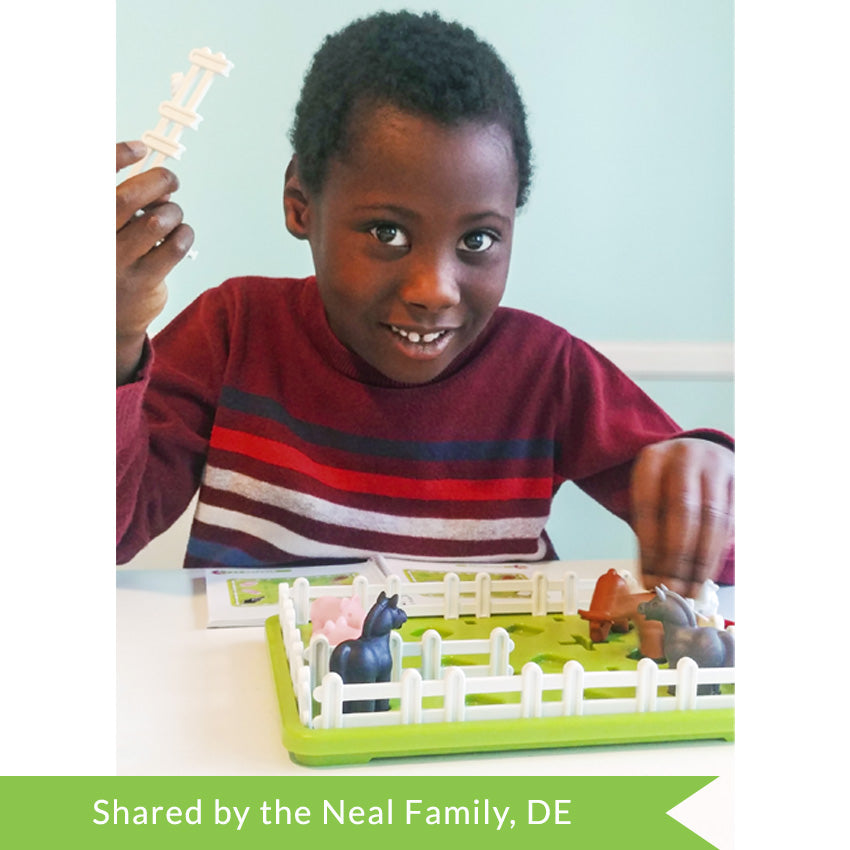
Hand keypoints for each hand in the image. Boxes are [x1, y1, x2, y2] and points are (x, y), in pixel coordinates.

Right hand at [116, 141, 194, 383]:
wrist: (108, 316)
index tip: (140, 148)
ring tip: (174, 217)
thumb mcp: (109, 230)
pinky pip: (174, 247)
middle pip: (128, 197)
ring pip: (157, 221)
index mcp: (82, 221)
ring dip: (174, 212)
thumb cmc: (111, 261)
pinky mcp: (142, 281)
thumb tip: (161, 185)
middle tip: (171, 180)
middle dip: (157, 181)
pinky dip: (184, 235)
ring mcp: (116, 262)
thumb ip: (126, 205)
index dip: (115, 157)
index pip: (93, 180)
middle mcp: (94, 240)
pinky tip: (181, 236)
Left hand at [630, 437, 733, 597]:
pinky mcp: (739, 480)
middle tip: (672, 588)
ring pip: (713, 519)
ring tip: (690, 588)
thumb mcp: (648, 492)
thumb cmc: (667, 482)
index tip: (649, 577)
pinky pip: (731, 521)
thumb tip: (651, 575)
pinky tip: (706, 573)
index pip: (648, 505)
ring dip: (701, 560)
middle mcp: (686, 457)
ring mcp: (716, 466)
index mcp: (653, 459)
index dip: (649, 546)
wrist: (701, 450)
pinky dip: (718, 551)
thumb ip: (647, 526)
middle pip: (684, 512)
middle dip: (678, 557)